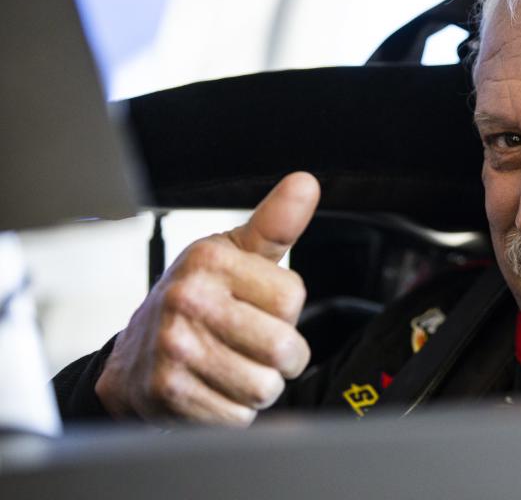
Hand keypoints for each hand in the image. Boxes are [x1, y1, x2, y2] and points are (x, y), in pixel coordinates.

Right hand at [95, 172, 319, 425]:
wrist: (134, 355)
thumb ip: (276, 223)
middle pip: (284, 349)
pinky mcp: (169, 395)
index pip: (293, 298)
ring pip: (265, 388)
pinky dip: (233, 412)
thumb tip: (307, 182)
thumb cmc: (200, 296)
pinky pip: (238, 418)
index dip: (285, 310)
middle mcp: (187, 300)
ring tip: (231, 365)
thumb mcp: (235, 253)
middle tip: (249, 344)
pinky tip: (211, 389)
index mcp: (209, 260)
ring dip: (257, 386)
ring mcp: (175, 349)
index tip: (257, 306)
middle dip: (279, 356)